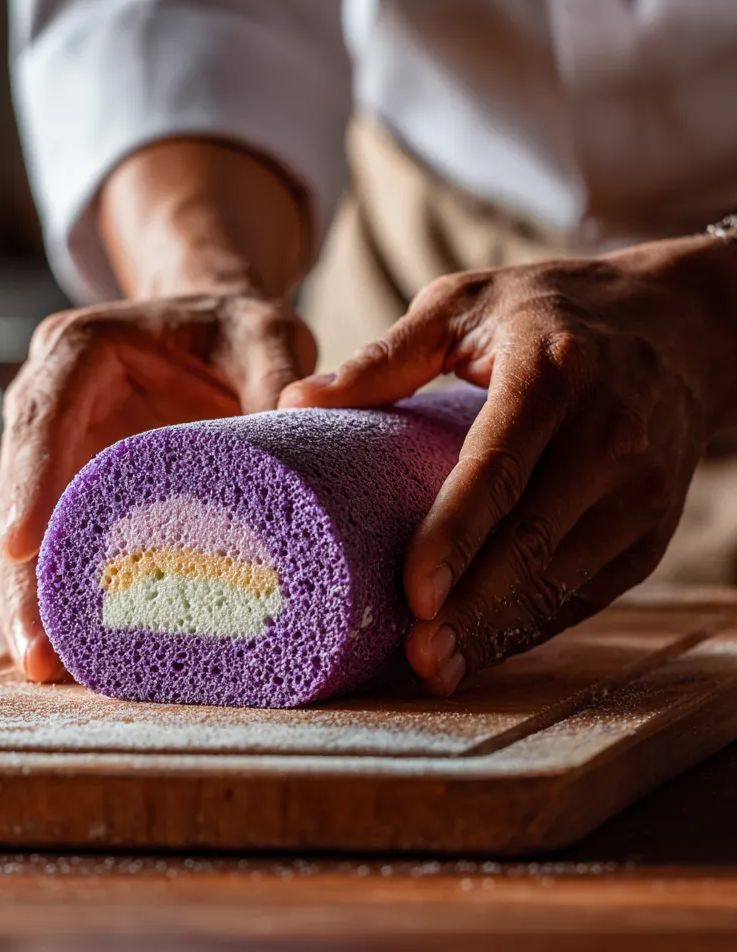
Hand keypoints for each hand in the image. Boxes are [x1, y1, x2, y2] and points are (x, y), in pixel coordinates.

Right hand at [0, 295, 316, 679]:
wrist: (217, 336)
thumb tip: (294, 422)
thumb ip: (278, 371)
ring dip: (32, 595)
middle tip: (37, 646)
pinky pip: (53, 541)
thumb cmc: (236, 332)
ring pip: (24, 526)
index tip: (19, 544)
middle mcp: (51, 398)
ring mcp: (56, 448)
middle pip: (19, 484)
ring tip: (47, 665)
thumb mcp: (266, 334)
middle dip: (22, 568)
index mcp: (83, 350)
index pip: (43, 413)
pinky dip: (58, 592)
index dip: (29, 477)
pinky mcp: (72, 486)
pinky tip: (68, 647)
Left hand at [281, 234, 736, 694]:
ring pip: (563, 577)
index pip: (501, 468)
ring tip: (434, 668)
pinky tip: (481, 650)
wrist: (678, 326)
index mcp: (555, 374)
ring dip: (499, 630)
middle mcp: (610, 435)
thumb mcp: (465, 304)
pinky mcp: (650, 527)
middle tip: (413, 655)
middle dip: (473, 606)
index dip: (456, 535)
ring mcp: (640, 489)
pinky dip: (532, 626)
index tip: (412, 591)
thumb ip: (386, 357)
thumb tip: (295, 401)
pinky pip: (586, 590)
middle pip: (533, 539)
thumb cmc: (550, 310)